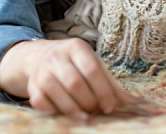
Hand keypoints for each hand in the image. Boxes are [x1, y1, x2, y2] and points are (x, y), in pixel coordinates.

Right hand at [0, 38, 135, 118]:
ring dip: (74, 110)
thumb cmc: (74, 64)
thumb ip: (111, 84)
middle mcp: (57, 55)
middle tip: (97, 112)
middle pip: (75, 83)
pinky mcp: (32, 85)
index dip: (103, 91)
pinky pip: (41, 102)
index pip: (92, 70)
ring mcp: (42, 70)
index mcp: (77, 47)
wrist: (40, 56)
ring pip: (58, 93)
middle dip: (89, 103)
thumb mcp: (93, 65)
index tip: (110, 107)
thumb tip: (133, 103)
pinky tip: (65, 114)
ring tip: (85, 117)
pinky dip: (54, 111)